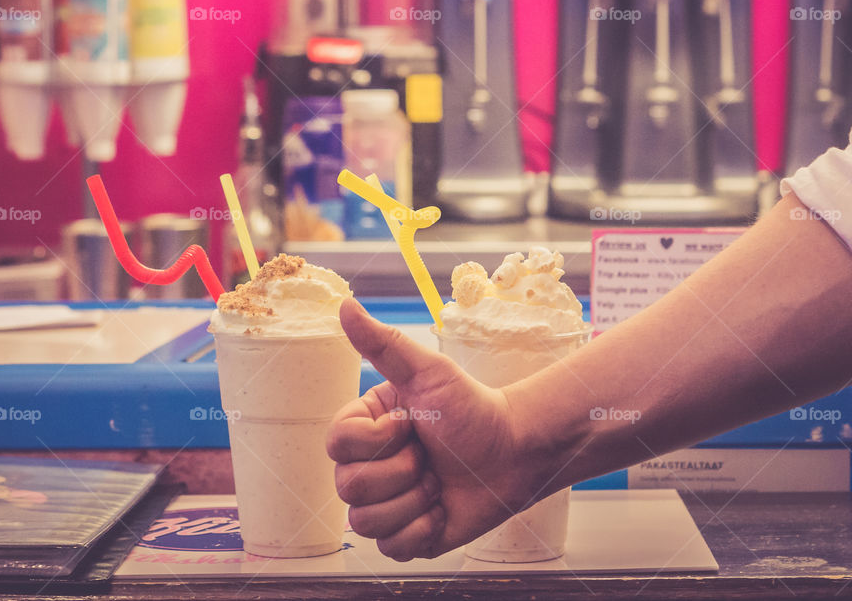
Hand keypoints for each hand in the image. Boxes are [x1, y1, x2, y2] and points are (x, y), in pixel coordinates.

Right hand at [326, 298, 534, 560]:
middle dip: (402, 471)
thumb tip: (344, 304)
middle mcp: (367, 466)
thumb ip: (382, 344)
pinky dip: (424, 528)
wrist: (514, 452)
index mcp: (365, 428)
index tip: (410, 423)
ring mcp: (385, 503)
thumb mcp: (428, 371)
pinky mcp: (405, 536)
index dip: (377, 439)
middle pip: (349, 487)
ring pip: (367, 522)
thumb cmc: (472, 407)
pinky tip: (443, 507)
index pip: (337, 444)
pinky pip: (392, 547)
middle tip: (430, 455)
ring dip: (414, 500)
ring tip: (439, 481)